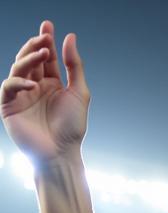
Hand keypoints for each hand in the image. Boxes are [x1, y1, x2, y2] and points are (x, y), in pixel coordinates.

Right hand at [1, 22, 88, 164]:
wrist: (61, 154)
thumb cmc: (72, 127)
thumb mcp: (79, 93)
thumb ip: (74, 66)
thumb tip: (70, 37)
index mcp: (51, 84)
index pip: (46, 58)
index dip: (46, 40)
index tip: (48, 25)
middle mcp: (35, 87)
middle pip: (30, 59)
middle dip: (35, 44)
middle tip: (44, 35)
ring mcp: (21, 95)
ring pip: (19, 68)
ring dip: (29, 58)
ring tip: (43, 51)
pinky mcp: (9, 105)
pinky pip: (9, 87)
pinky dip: (20, 83)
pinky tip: (34, 85)